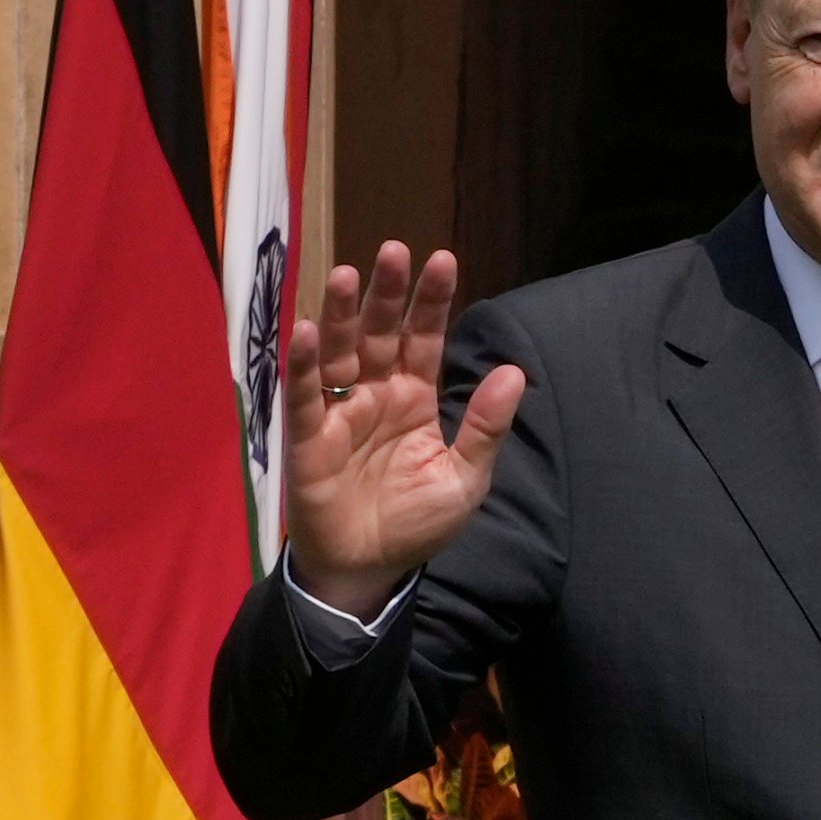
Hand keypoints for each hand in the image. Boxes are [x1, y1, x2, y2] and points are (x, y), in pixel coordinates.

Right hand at [280, 242, 526, 619]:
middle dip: (387, 293)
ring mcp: (342, 411)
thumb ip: (485, 427)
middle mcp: (377, 393)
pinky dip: (305, 364)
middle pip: (380, 333)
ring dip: (340, 314)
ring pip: (340, 353)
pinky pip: (306, 395)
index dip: (432, 302)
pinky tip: (307, 330)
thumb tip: (515, 373)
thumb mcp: (464, 477)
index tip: (443, 259)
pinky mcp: (310, 437)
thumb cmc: (416, 521)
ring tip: (344, 274)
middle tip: (393, 250)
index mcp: (417, 397)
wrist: (370, 569)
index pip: (425, 338)